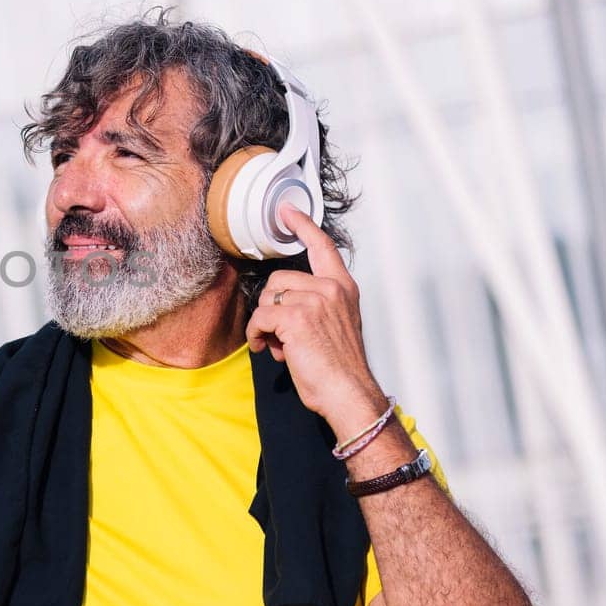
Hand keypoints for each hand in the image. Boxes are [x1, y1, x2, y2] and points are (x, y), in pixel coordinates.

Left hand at [246, 203, 386, 433]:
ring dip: (265, 324)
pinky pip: (259, 317)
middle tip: (284, 335)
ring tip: (280, 345)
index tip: (287, 211)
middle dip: (272, 306)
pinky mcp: (296, 316)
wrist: (348, 394)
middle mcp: (331, 289)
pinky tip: (267, 350)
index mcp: (343, 289)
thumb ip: (316, 307)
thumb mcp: (336, 326)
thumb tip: (282, 306)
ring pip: (267, 297)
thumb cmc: (340, 368)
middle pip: (279, 278)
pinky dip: (257, 335)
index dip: (303, 225)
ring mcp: (315, 300)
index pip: (322, 247)